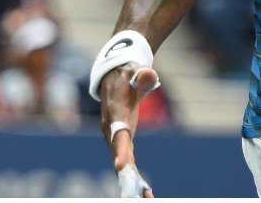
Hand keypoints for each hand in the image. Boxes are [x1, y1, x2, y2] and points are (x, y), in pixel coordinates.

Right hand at [99, 64, 159, 197]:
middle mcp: (111, 130)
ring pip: (123, 162)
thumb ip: (142, 75)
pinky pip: (127, 161)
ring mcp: (114, 138)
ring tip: (146, 197)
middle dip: (126, 174)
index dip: (119, 149)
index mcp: (115, 113)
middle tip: (138, 193)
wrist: (113, 80)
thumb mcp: (134, 70)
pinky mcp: (121, 142)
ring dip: (132, 181)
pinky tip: (145, 190)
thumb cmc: (127, 74)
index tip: (120, 167)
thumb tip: (149, 75)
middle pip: (119, 154)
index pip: (118, 133)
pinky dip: (134, 176)